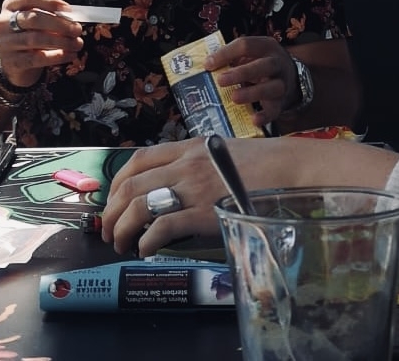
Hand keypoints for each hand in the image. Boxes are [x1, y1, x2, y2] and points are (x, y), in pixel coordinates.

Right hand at [0, 0, 83, 87]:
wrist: (13, 63)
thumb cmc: (29, 34)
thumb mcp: (35, 21)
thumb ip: (50, 16)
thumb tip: (72, 20)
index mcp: (10, 6)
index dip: (49, 1)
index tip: (68, 9)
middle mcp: (4, 22)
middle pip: (33, 18)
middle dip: (59, 23)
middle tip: (77, 29)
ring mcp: (6, 43)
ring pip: (36, 39)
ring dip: (61, 41)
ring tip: (78, 43)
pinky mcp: (12, 62)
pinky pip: (37, 58)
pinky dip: (57, 56)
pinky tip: (70, 55)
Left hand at [102, 137, 257, 256]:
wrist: (289, 170)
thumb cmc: (262, 163)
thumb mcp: (220, 151)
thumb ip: (196, 162)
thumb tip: (174, 183)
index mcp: (187, 147)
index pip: (138, 160)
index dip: (117, 181)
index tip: (113, 199)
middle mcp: (185, 164)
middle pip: (131, 185)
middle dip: (112, 210)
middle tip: (109, 229)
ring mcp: (193, 188)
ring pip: (139, 206)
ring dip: (122, 228)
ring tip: (121, 244)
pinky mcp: (204, 213)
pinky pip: (163, 227)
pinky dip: (146, 241)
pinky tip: (145, 251)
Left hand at [204, 36, 298, 125]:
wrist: (289, 75)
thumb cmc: (260, 63)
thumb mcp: (249, 54)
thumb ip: (231, 58)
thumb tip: (207, 66)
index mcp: (265, 46)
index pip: (246, 45)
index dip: (226, 53)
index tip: (208, 64)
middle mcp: (277, 63)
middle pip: (263, 66)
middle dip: (241, 73)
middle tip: (221, 80)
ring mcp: (282, 83)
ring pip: (273, 88)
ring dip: (252, 93)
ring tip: (234, 98)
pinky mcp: (281, 102)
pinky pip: (275, 110)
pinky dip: (264, 115)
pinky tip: (253, 119)